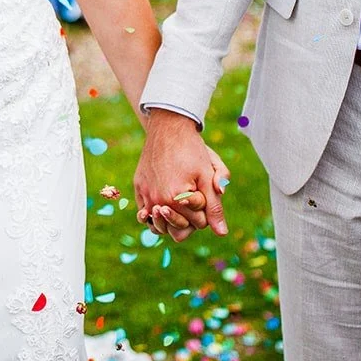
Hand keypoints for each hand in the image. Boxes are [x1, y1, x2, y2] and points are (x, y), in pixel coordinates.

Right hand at [134, 110, 227, 241]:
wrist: (169, 127)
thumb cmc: (192, 150)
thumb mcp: (208, 175)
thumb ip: (215, 206)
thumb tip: (221, 233)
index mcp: (177, 199)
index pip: (198, 223)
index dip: (206, 213)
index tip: (204, 195)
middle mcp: (158, 200)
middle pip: (178, 230)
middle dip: (189, 220)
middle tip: (193, 201)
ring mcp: (146, 195)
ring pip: (158, 227)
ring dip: (170, 222)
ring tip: (179, 209)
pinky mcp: (139, 187)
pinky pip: (143, 214)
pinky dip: (153, 216)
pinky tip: (162, 209)